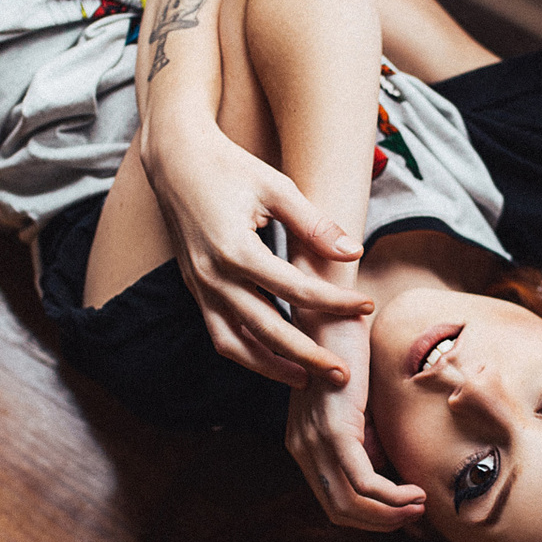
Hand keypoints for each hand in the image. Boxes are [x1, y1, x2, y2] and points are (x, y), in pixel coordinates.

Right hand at [139, 115, 370, 386]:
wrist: (176, 160)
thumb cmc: (230, 167)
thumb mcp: (277, 187)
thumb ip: (314, 224)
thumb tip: (354, 252)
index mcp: (236, 249)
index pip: (295, 289)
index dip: (334, 302)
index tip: (366, 305)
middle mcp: (213, 276)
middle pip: (266, 330)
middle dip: (307, 356)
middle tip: (342, 374)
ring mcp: (200, 287)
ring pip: (236, 343)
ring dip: (272, 367)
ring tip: (307, 380)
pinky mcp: (195, 290)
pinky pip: (220, 334)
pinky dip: (246, 353)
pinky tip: (274, 361)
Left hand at [285, 315, 425, 529]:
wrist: (332, 313)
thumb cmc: (349, 355)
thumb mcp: (357, 409)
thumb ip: (366, 441)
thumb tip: (388, 473)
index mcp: (304, 445)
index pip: (334, 502)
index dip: (371, 517)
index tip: (404, 512)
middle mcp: (303, 448)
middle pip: (340, 512)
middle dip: (381, 522)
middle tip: (415, 515)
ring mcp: (315, 441)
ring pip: (350, 504)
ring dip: (389, 513)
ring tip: (418, 504)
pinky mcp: (333, 429)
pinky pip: (362, 480)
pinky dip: (390, 495)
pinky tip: (413, 492)